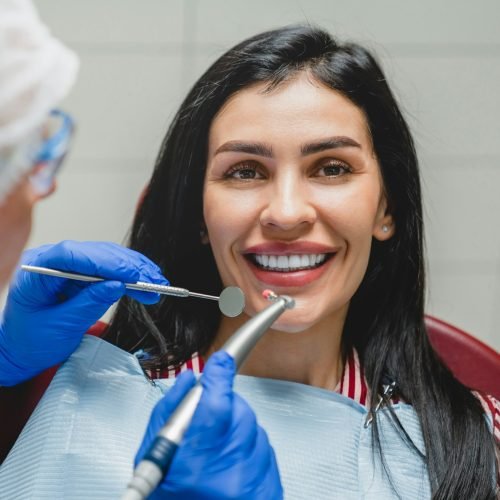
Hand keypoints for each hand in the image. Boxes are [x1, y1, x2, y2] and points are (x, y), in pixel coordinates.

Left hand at [0, 240, 167, 385]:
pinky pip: (107, 268)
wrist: (21, 349)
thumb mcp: (60, 328)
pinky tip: (145, 283)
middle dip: (128, 266)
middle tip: (154, 280)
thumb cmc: (30, 341)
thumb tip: (118, 286)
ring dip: (134, 270)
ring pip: (106, 257)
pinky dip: (128, 276)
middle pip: (94, 253)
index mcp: (35, 271)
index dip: (106, 262)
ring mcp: (65, 264)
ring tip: (156, 283)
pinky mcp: (79, 271)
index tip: (133, 275)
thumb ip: (88, 304)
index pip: (72, 256)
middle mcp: (50, 260)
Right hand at [136, 351, 282, 499]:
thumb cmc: (167, 496)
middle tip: (204, 427)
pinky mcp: (270, 486)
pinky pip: (262, 446)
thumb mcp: (153, 457)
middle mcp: (231, 473)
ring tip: (213, 454)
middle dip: (221, 408)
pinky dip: (246, 446)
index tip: (221, 361)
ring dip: (234, 428)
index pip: (217, 404)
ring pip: (251, 426)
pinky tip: (228, 465)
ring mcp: (255, 481)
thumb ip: (168, 412)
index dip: (220, 376)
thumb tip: (190, 381)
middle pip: (237, 411)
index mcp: (196, 465)